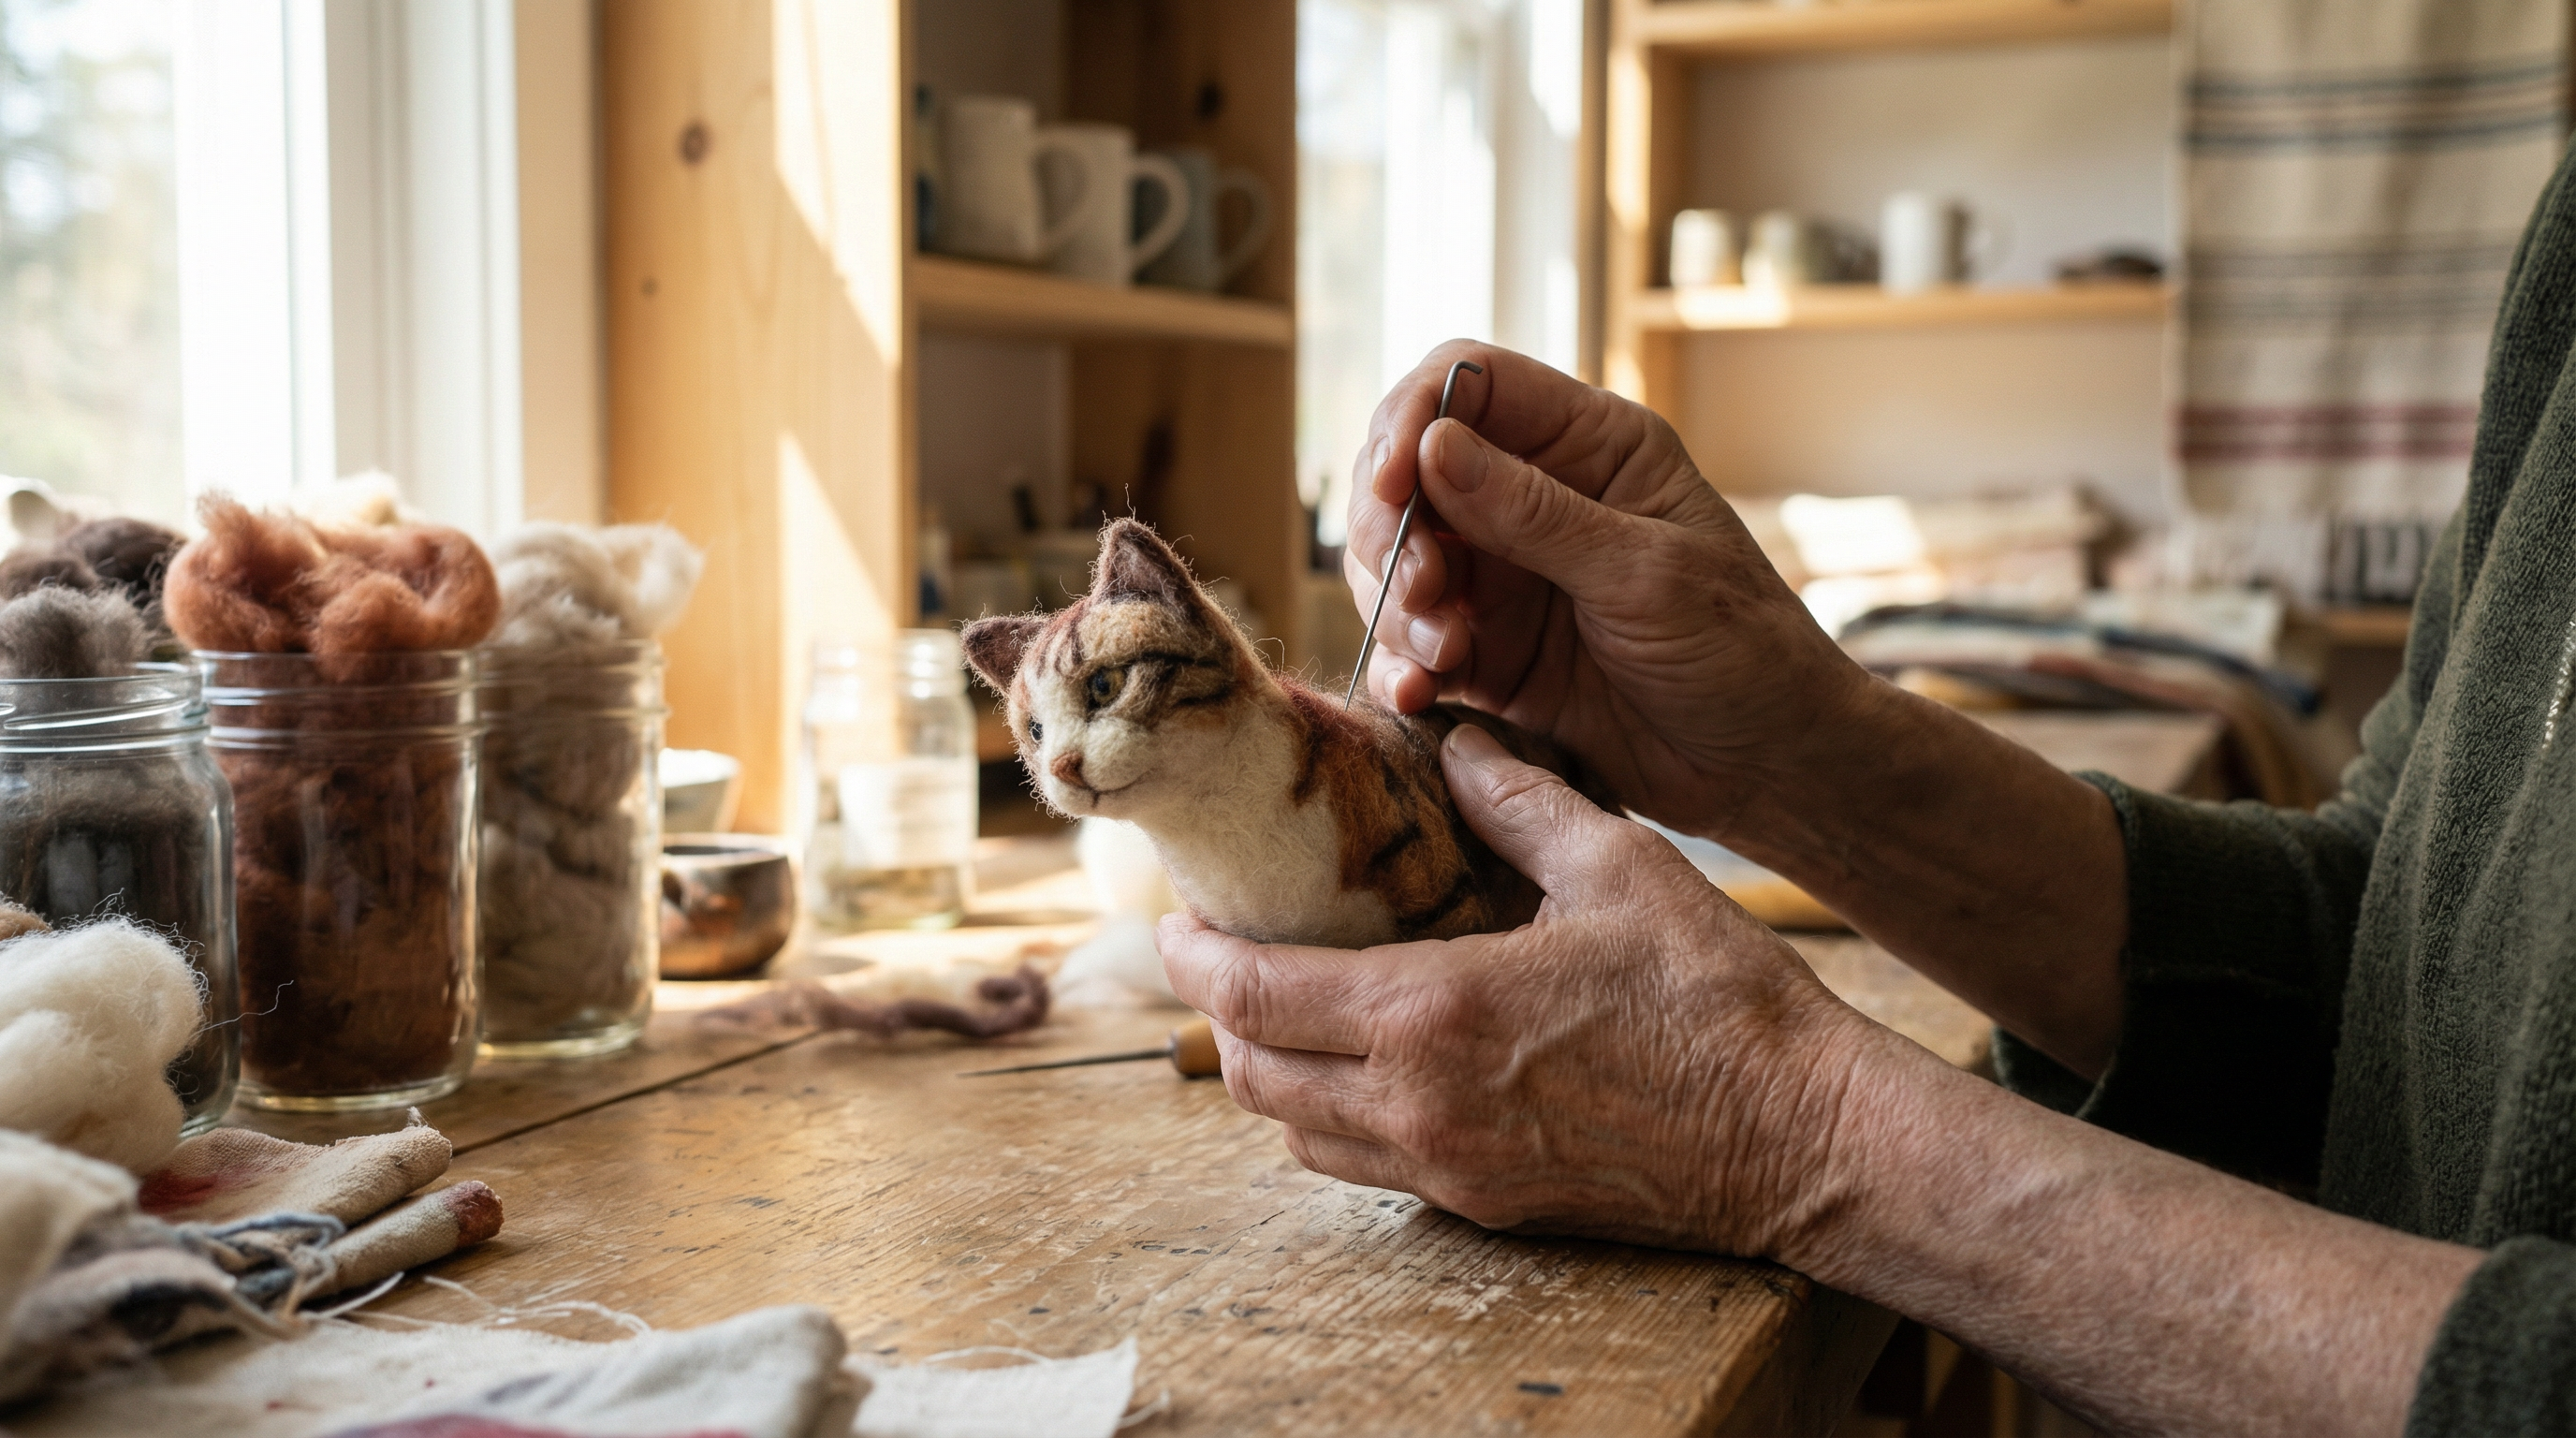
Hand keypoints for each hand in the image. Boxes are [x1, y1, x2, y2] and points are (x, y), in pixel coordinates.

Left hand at [1158, 723, 1871, 1254]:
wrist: (1803, 1138)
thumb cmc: (1719, 1000)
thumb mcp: (1618, 866)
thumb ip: (1520, 799)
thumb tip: (1457, 740)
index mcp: (1432, 1014)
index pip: (1254, 997)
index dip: (1193, 958)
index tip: (1177, 921)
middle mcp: (1419, 1106)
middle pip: (1254, 1079)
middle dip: (1219, 1017)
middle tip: (1225, 958)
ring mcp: (1451, 1170)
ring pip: (1301, 1137)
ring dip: (1274, 1075)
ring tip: (1290, 1010)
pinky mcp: (1489, 1207)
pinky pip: (1369, 1171)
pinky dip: (1338, 1123)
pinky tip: (1375, 1069)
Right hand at [1346, 341, 1859, 836]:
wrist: (1768, 766)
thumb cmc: (1741, 649)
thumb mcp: (1643, 573)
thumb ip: (1534, 514)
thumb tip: (1431, 444)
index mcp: (1589, 445)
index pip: (1469, 383)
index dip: (1413, 417)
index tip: (1392, 484)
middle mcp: (1535, 498)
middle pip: (1411, 469)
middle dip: (1392, 527)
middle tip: (1420, 591)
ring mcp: (1506, 576)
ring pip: (1398, 559)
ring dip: (1395, 605)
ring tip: (1442, 656)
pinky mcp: (1489, 654)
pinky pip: (1411, 645)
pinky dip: (1399, 667)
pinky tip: (1418, 697)